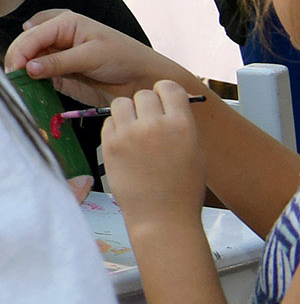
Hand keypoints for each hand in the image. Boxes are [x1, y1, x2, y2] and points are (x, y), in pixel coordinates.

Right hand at [5, 10, 194, 107]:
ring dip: (21, 72)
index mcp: (64, 22)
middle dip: (17, 60)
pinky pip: (37, 76)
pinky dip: (29, 82)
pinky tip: (26, 88)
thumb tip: (28, 68)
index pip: (33, 35)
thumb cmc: (124, 58)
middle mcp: (56, 36)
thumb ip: (59, 62)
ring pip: (28, 61)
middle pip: (26, 46)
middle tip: (12, 80)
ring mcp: (56, 55)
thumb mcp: (91, 56)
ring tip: (16, 85)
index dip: (20, 51)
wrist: (143, 80)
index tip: (14, 70)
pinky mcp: (58, 74)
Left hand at [102, 83, 207, 227]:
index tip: (162, 102)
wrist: (162, 217)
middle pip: (143, 94)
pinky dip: (115, 129)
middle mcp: (155, 125)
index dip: (164, 93)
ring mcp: (130, 134)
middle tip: (148, 122)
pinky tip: (125, 146)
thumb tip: (169, 104)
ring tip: (135, 132)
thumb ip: (180, 124)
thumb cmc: (182, 188)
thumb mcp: (193, 150)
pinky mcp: (110, 145)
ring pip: (121, 103)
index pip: (168, 86)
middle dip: (145, 105)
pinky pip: (109, 122)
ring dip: (127, 113)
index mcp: (182, 125)